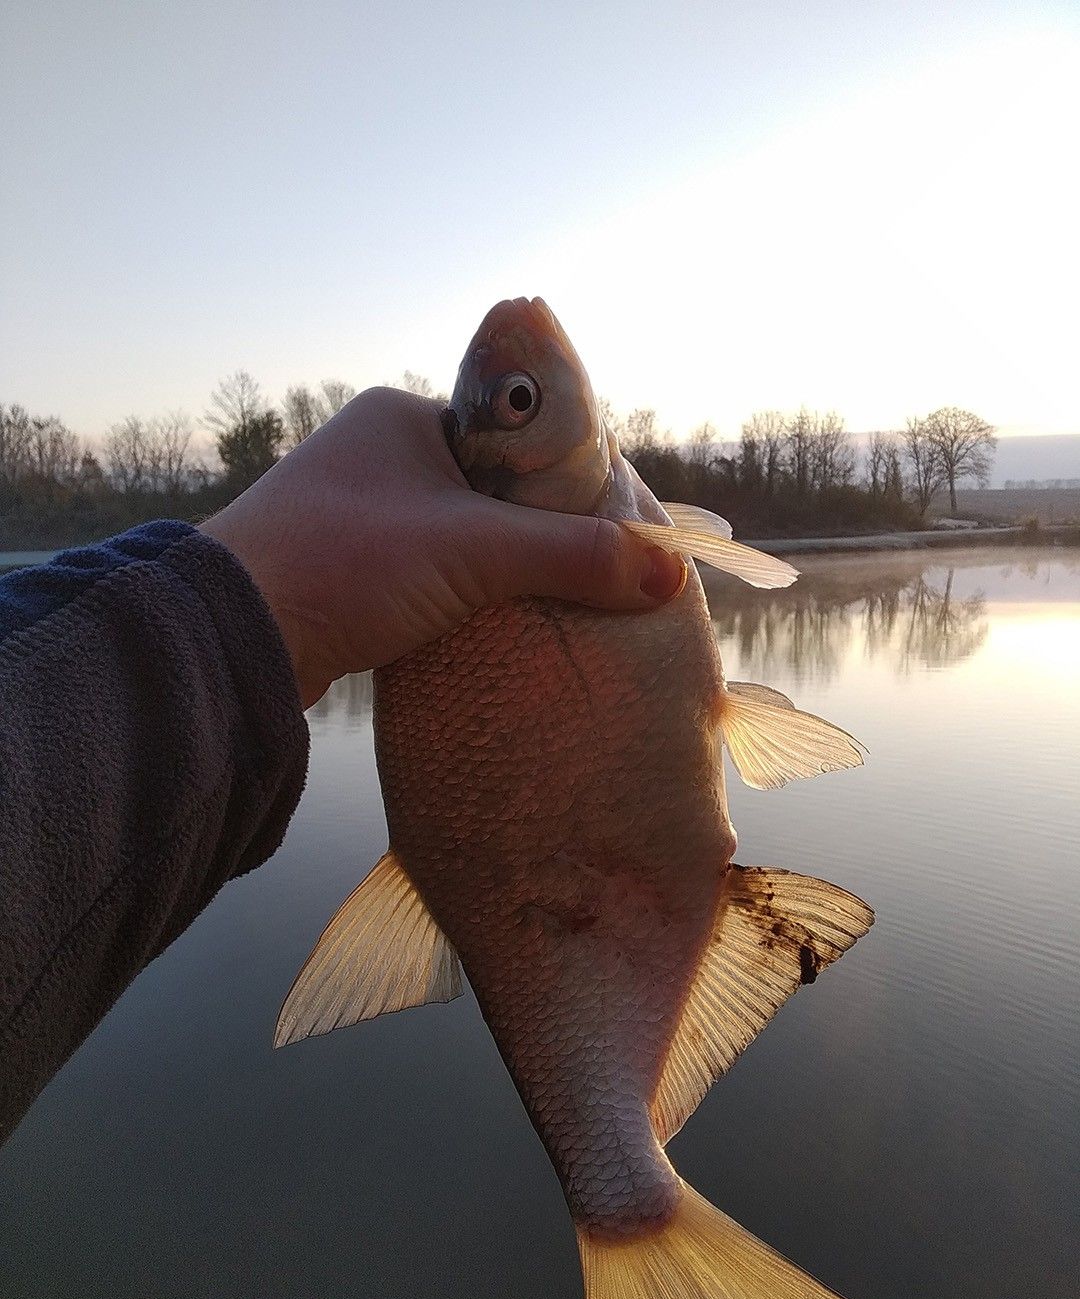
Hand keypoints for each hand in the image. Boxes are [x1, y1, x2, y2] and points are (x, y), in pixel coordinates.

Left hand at [200, 387, 685, 707]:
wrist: (231, 637)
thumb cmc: (346, 565)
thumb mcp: (475, 554)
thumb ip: (573, 558)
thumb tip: (668, 573)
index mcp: (402, 416)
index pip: (511, 438)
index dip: (561, 484)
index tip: (601, 529)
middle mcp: (372, 452)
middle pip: (486, 491)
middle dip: (527, 534)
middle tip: (577, 577)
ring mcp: (350, 511)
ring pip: (451, 535)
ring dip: (488, 570)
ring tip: (534, 606)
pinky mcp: (336, 568)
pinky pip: (418, 572)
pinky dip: (449, 595)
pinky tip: (475, 624)